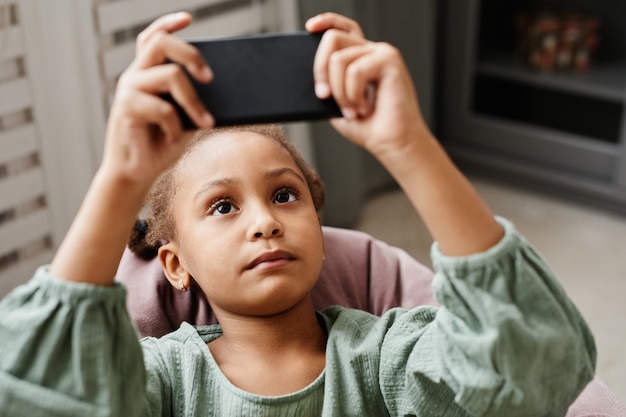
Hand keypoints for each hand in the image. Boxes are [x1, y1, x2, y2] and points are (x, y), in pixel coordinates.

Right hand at [102, 12, 213, 190]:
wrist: (136, 174)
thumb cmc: (160, 145)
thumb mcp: (185, 118)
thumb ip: (194, 100)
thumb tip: (220, 90)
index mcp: (147, 73)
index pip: (153, 38)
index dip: (168, 24)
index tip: (189, 18)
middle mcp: (135, 76)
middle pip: (160, 43)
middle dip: (191, 54)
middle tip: (210, 77)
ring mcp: (128, 90)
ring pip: (169, 75)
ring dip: (194, 101)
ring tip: (206, 122)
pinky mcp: (126, 109)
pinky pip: (162, 108)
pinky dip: (175, 125)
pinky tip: (173, 139)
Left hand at [306, 13, 428, 161]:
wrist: (392, 143)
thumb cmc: (368, 127)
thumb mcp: (335, 104)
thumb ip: (325, 85)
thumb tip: (310, 77)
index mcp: (360, 58)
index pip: (343, 28)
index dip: (326, 22)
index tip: (310, 28)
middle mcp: (371, 51)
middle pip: (332, 38)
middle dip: (320, 69)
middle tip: (324, 96)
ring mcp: (381, 53)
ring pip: (339, 59)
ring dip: (339, 92)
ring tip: (352, 110)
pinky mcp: (389, 60)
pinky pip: (355, 70)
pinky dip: (353, 94)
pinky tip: (364, 108)